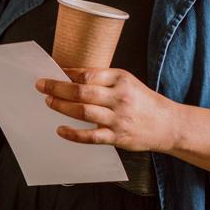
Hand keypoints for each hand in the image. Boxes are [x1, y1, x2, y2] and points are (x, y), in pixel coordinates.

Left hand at [36, 68, 180, 152]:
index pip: (88, 74)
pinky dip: (73, 134)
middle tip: (41, 86)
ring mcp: (117, 119)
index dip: (67, 74)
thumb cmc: (142, 100)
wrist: (168, 125)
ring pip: (83, 112)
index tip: (52, 72)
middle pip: (82, 91)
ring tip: (49, 102)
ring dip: (61, 106)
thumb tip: (70, 74)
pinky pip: (91, 137)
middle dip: (57, 88)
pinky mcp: (117, 137)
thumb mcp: (125, 81)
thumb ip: (101, 78)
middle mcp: (118, 98)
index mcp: (120, 79)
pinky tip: (60, 130)